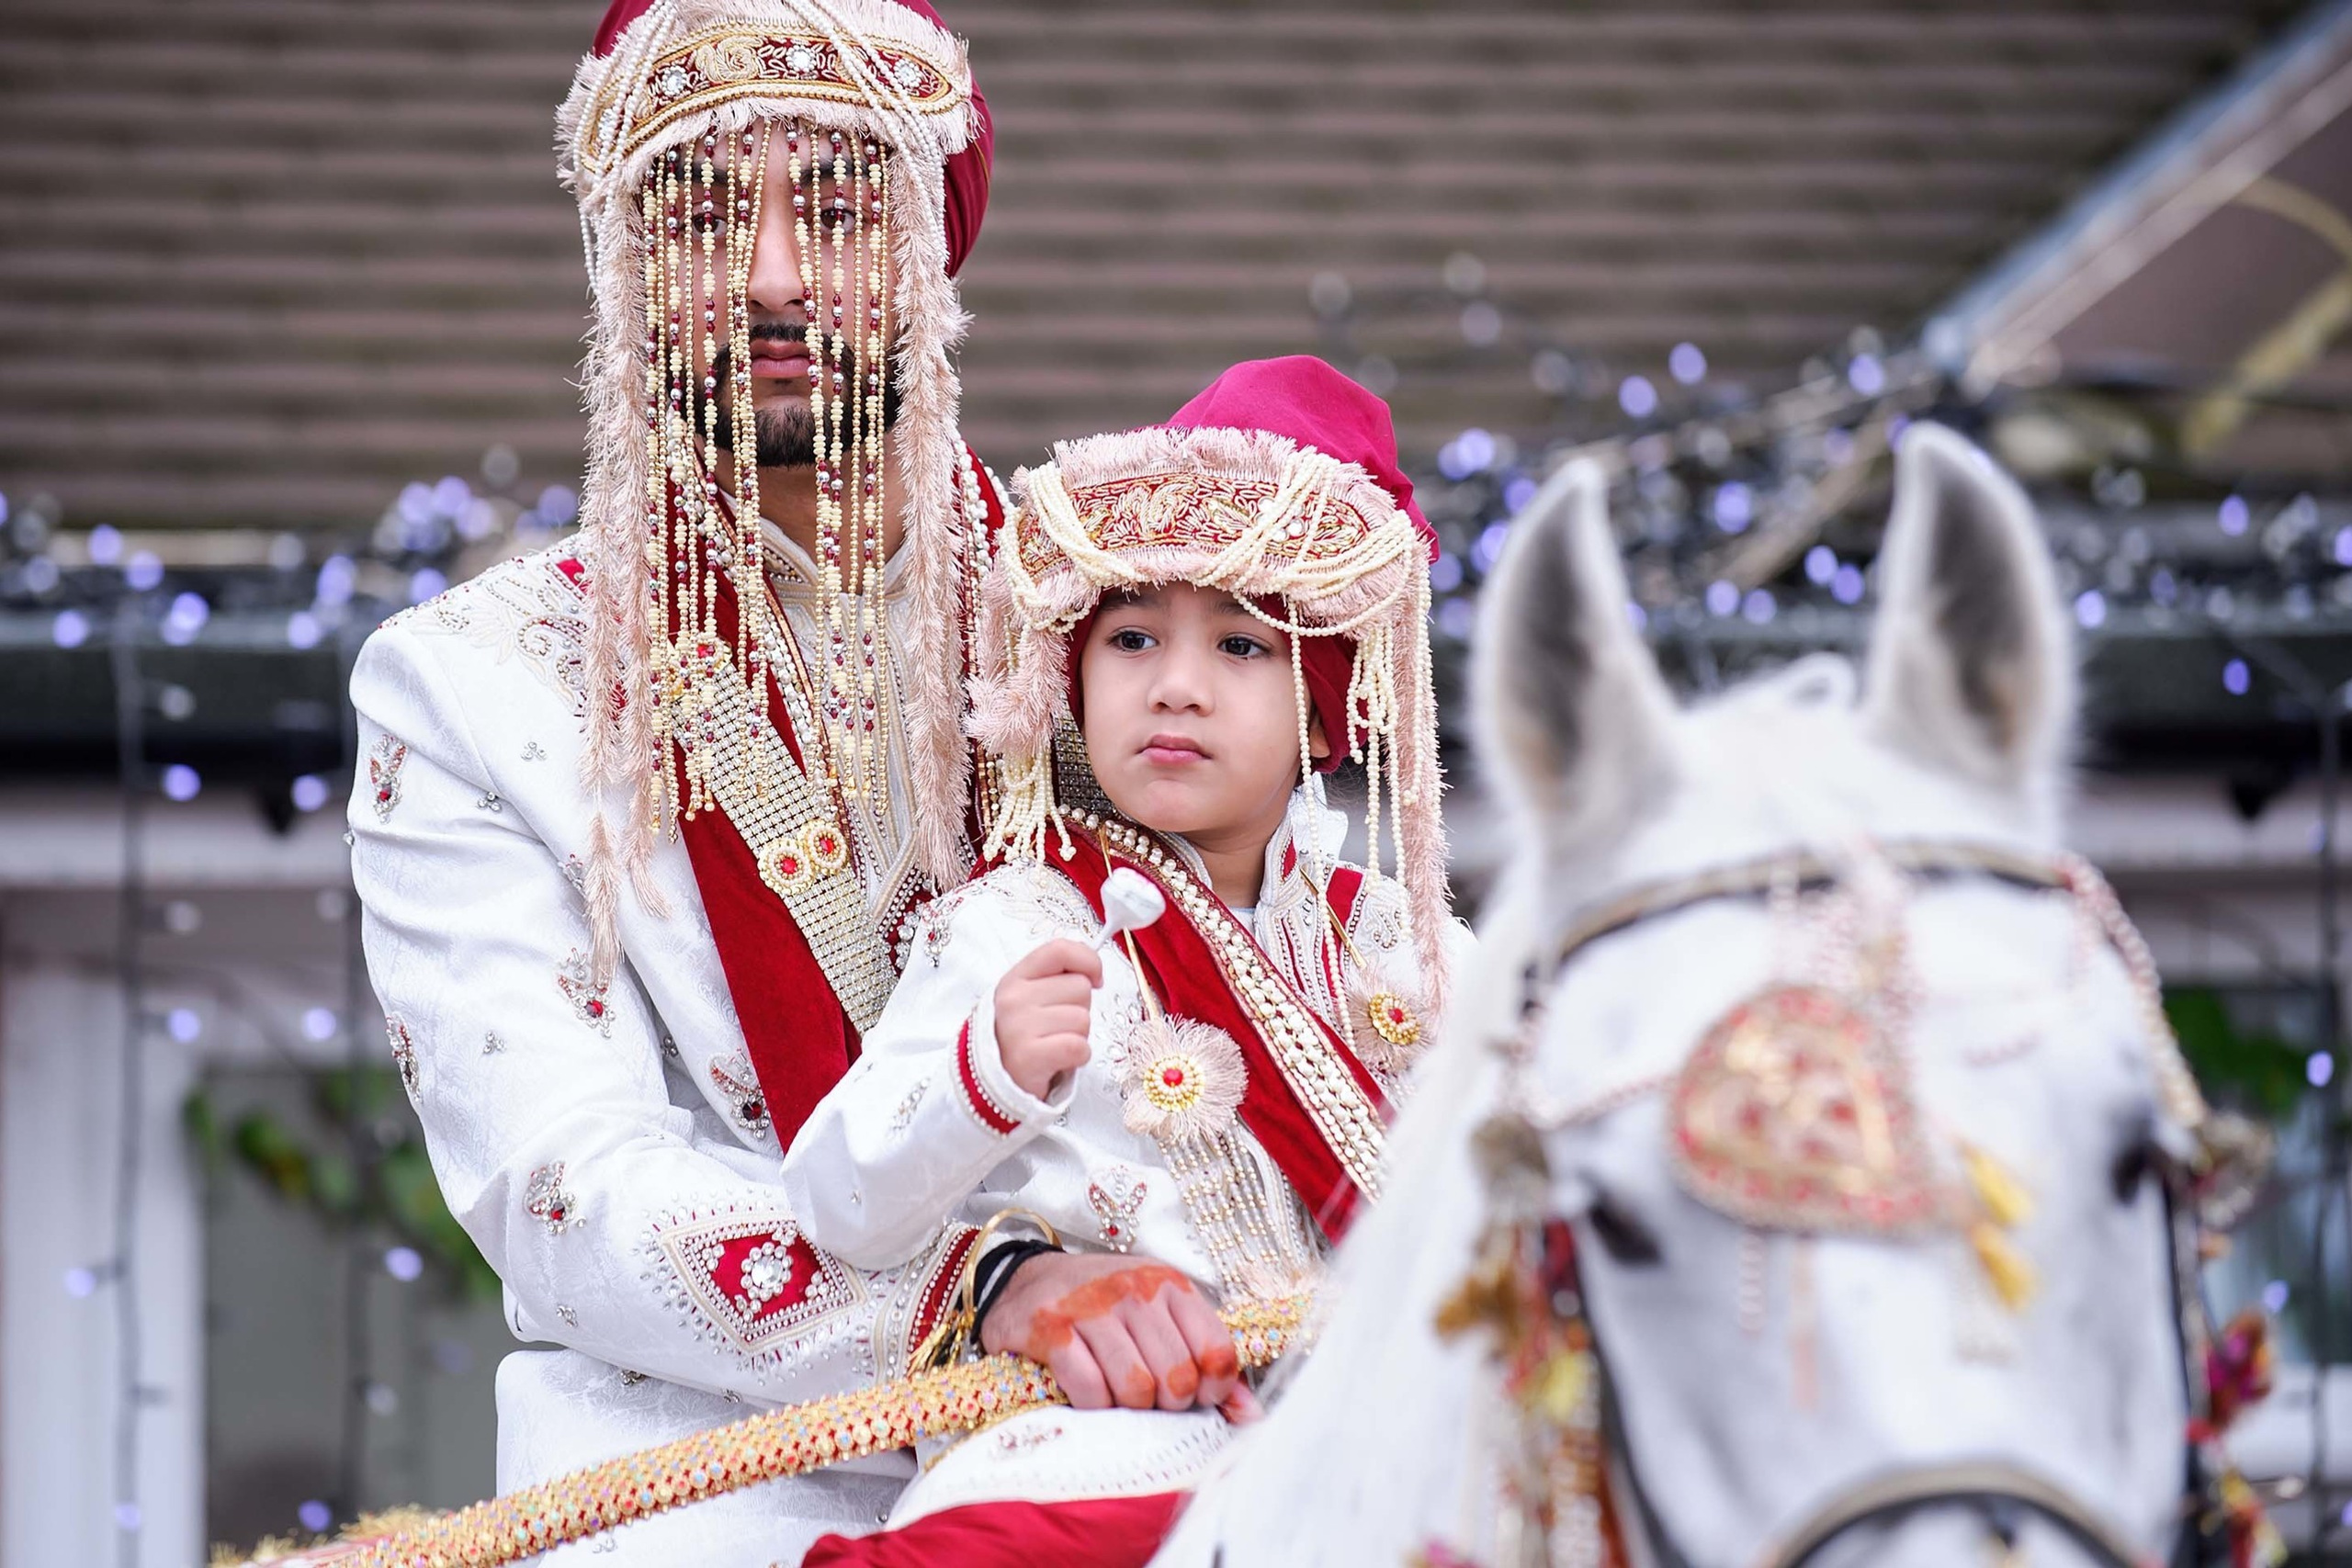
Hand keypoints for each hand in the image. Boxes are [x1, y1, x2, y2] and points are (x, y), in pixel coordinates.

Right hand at [980, 1251, 1243, 1416]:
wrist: (1025, 1279)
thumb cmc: (1103, 1304)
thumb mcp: (1159, 1315)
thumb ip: (1206, 1361)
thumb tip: (1250, 1416)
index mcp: (1171, 1285)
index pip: (1217, 1352)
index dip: (1213, 1391)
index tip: (1195, 1397)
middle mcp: (1135, 1289)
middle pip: (1178, 1379)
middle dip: (1168, 1404)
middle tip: (1151, 1398)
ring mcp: (1092, 1307)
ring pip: (1136, 1388)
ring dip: (1129, 1406)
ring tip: (1119, 1394)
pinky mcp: (1052, 1330)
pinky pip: (1090, 1390)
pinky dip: (1093, 1404)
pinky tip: (1088, 1391)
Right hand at [993, 939, 1101, 1100]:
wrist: (992, 1084)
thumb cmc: (1019, 1038)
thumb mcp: (1027, 999)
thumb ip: (1054, 978)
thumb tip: (1093, 973)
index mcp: (1015, 979)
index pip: (1059, 950)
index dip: (1088, 961)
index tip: (1095, 980)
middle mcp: (1013, 999)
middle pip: (1080, 987)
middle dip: (1079, 1009)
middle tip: (1056, 1028)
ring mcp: (1019, 1027)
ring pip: (1083, 1019)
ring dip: (1078, 1036)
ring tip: (1054, 1045)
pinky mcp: (1029, 1057)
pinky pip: (1079, 1046)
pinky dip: (1078, 1057)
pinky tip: (1059, 1062)